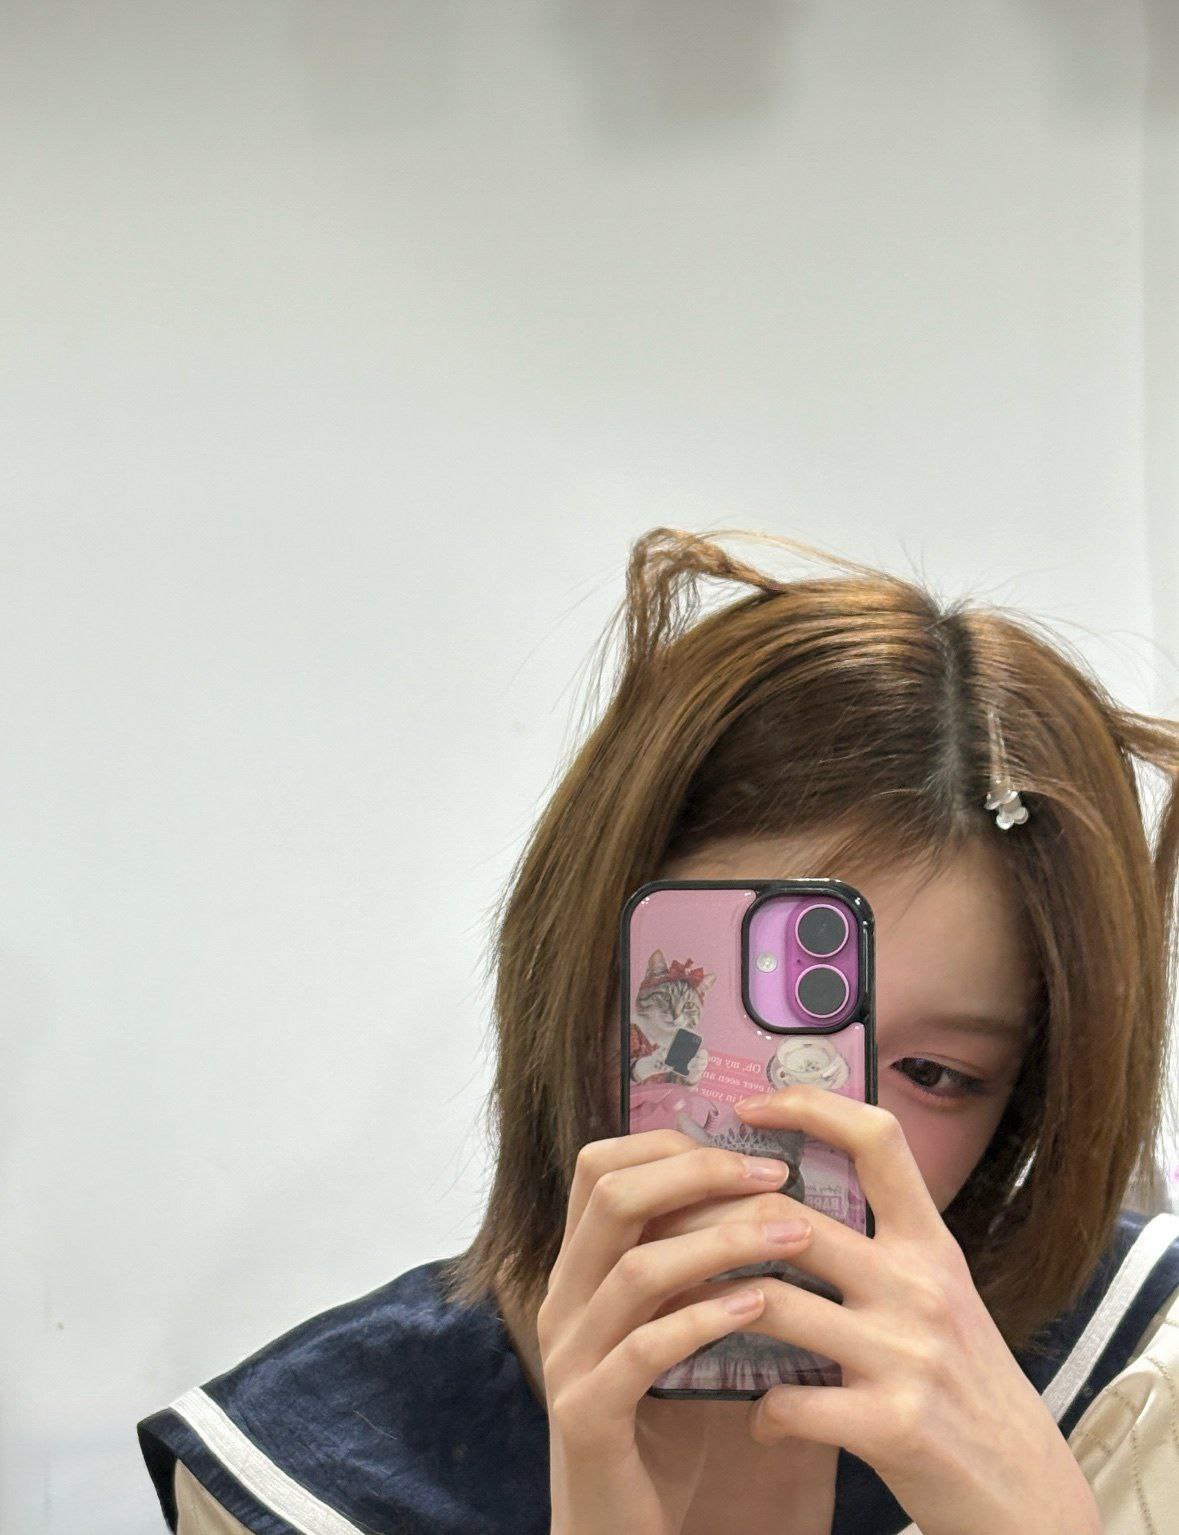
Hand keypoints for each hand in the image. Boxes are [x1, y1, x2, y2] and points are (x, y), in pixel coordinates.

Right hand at [538, 1127, 816, 1534]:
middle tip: (775, 1176)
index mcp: (579, 1268)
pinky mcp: (587, 1415)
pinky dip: (703, 1320)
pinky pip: (643, 1350)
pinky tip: (759, 1307)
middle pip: (612, 1197)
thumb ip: (697, 1268)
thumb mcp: (674, 1326)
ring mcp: (568, 1356)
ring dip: (720, 1242)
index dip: (667, 1143)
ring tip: (791, 1236)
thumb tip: (772, 1196)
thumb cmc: (662, 1423)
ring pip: (635, 1269)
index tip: (744, 1146)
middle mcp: (563, 1299)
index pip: (598, 1168)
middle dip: (698, 1173)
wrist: (619, 1529)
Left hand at [654, 1082, 1101, 1534]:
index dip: (810, 1106)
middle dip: (711, 1220)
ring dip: (710, 1309)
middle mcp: (920, 1285)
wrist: (1031, 1495)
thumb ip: (882, 1251)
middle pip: (791, 1219)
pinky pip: (791, 1400)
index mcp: (930, 1245)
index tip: (751, 1107)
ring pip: (774, 1303)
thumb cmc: (969, 1390)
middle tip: (662, 1227)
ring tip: (678, 1315)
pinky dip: (763, 1410)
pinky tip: (759, 1417)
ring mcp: (906, 1353)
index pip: (876, 1138)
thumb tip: (787, 1204)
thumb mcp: (941, 1298)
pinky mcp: (892, 1424)